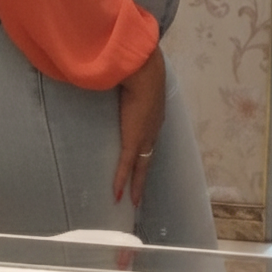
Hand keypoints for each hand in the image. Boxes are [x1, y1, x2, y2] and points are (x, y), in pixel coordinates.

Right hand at [113, 47, 165, 208]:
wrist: (144, 73)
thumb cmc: (139, 71)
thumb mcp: (137, 80)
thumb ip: (130, 82)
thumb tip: (121, 75)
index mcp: (155, 115)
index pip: (151, 138)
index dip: (147, 151)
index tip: (144, 160)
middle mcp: (153, 129)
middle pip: (149, 157)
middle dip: (144, 174)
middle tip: (141, 191)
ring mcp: (144, 137)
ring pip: (141, 166)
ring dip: (136, 184)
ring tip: (133, 200)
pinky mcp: (133, 141)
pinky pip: (126, 166)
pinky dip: (121, 181)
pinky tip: (117, 195)